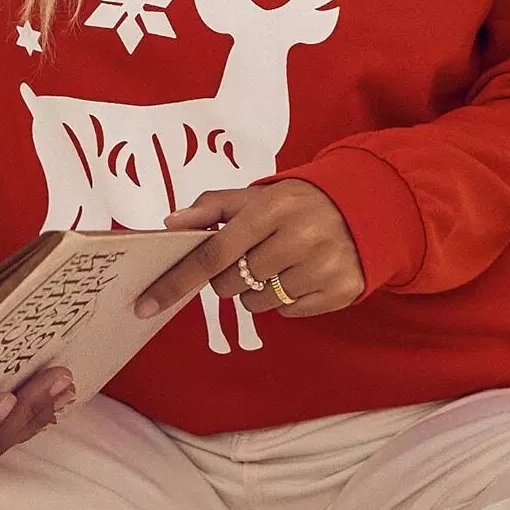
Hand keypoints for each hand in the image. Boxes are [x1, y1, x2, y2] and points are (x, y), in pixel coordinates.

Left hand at [135, 180, 363, 320]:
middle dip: (228, 277)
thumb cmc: (296, 204)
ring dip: (256, 291)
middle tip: (251, 257)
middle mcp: (298, 238)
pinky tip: (300, 276)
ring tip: (280, 264)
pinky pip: (287, 313)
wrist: (363, 209)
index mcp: (271, 209)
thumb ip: (212, 207)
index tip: (146, 304)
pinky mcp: (338, 292)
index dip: (177, 280)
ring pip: (256, 304)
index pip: (212, 252)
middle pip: (230, 284)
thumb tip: (170, 225)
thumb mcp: (257, 196)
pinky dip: (284, 300)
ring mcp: (321, 268)